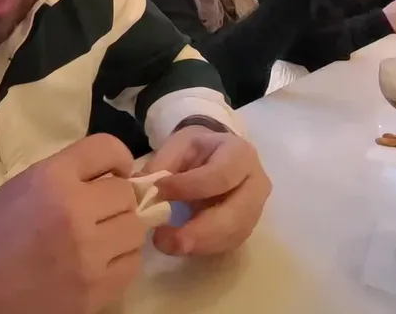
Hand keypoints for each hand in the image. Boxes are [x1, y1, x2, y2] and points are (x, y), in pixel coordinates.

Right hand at [0, 135, 143, 313]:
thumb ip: (69, 175)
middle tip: (96, 213)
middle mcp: (76, 212)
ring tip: (98, 240)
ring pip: (134, 231)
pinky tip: (97, 264)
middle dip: (114, 201)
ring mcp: (89, 255)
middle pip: (126, 196)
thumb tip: (116, 177)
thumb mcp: (24, 185)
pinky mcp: (95, 290)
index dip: (118, 159)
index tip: (114, 172)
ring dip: (120, 232)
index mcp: (52, 178)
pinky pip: (130, 266)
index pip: (108, 149)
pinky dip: (119, 262)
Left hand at [140, 126, 270, 256]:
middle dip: (198, 231)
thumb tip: (140, 190)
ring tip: (165, 242)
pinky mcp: (246, 229)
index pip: (220, 176)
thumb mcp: (178, 146)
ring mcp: (255, 210)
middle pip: (235, 215)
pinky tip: (179, 244)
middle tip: (163, 239)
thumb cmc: (196, 151)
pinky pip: (227, 245)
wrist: (216, 158)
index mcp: (240, 154)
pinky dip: (202, 248)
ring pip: (232, 235)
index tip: (159, 192)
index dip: (189, 187)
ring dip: (197, 244)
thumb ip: (161, 165)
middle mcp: (256, 184)